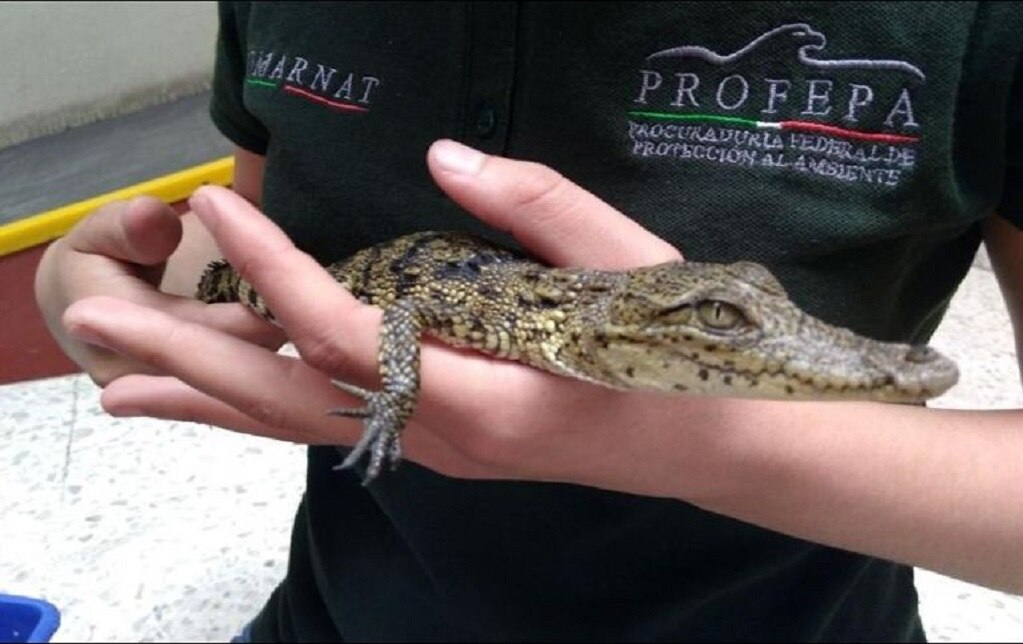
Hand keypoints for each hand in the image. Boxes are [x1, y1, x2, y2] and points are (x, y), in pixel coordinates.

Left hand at [61, 140, 735, 493]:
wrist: (709, 439)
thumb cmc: (677, 351)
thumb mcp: (626, 263)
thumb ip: (535, 207)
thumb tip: (444, 156)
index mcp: (489, 395)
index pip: (349, 336)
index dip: (276, 272)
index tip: (221, 204)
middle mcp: (445, 438)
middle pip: (292, 402)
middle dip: (190, 362)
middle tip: (96, 325)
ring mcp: (437, 449)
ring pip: (302, 427)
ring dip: (209, 400)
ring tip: (120, 386)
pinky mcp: (440, 440)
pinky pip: (334, 424)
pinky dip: (265, 406)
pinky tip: (223, 393)